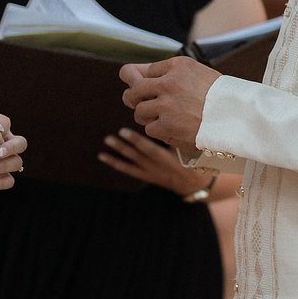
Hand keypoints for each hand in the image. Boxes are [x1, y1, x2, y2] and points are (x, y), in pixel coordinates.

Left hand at [0, 112, 26, 190]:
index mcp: (0, 131)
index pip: (10, 127)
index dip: (7, 133)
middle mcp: (6, 145)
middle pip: (21, 144)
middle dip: (12, 147)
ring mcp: (4, 161)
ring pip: (17, 162)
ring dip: (5, 165)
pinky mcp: (0, 177)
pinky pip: (9, 181)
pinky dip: (0, 183)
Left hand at [99, 127, 216, 195]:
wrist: (194, 183)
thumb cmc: (195, 161)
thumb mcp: (190, 149)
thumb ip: (180, 136)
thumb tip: (169, 115)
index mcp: (170, 161)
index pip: (150, 151)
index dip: (136, 142)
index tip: (124, 130)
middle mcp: (158, 168)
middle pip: (138, 156)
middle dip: (125, 145)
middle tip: (112, 135)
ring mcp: (151, 173)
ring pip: (132, 162)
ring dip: (118, 151)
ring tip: (107, 140)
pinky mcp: (146, 175)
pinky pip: (129, 170)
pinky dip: (115, 163)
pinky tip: (102, 156)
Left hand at [120, 57, 220, 149]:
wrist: (238, 118)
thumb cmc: (219, 96)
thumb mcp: (196, 73)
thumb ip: (167, 73)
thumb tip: (134, 73)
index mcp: (177, 66)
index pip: (145, 70)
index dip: (143, 80)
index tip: (149, 88)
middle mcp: (168, 82)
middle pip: (134, 89)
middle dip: (132, 97)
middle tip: (138, 103)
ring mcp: (166, 105)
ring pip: (139, 111)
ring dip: (148, 116)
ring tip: (163, 117)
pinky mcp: (166, 125)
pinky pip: (149, 128)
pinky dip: (159, 130)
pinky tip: (172, 128)